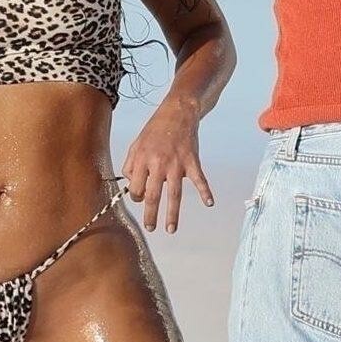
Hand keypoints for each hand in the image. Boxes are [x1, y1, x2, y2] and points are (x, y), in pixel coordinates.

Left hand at [122, 100, 213, 233]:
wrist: (177, 112)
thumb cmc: (156, 129)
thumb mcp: (136, 144)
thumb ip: (131, 164)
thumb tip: (132, 184)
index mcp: (143, 159)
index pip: (136, 187)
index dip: (136, 196)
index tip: (141, 199)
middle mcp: (158, 163)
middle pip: (153, 195)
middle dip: (150, 215)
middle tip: (150, 228)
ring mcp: (176, 163)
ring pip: (174, 194)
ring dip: (172, 214)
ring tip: (171, 229)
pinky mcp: (192, 161)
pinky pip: (199, 179)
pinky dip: (206, 191)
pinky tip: (209, 203)